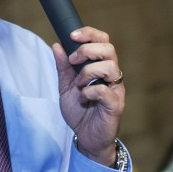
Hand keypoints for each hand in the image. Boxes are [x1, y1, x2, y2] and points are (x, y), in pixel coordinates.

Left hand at [52, 27, 124, 166]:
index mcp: (100, 67)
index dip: (89, 34)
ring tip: (78, 83)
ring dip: (89, 71)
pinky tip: (83, 98)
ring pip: (111, 67)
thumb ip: (62, 67)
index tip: (72, 35)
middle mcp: (111, 75)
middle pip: (109, 48)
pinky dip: (90, 91)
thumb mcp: (65, 87)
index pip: (102, 41)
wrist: (85, 138)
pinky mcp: (116, 105)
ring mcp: (115, 89)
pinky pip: (106, 90)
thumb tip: (57, 45)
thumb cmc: (79, 111)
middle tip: (73, 61)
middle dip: (87, 50)